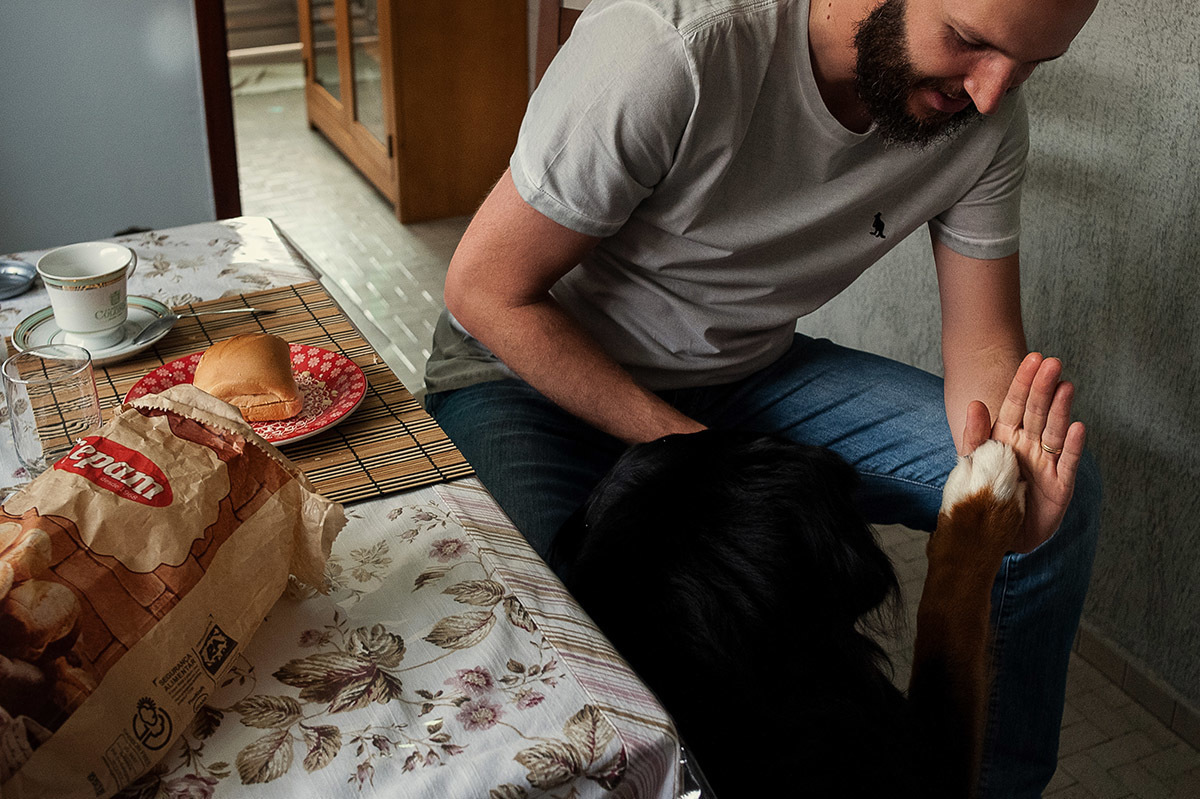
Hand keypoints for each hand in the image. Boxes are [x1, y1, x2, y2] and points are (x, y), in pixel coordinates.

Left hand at [959, 352, 1085, 552]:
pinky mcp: (1061, 485)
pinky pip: (1068, 463)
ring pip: (1054, 431)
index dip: (1023, 382)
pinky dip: (1073, 446)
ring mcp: (1047, 464)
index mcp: (1006, 438)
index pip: (1015, 405)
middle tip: (1051, 362)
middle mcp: (1029, 446)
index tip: (1032, 358)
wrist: (997, 535)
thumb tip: (975, 404)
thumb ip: (974, 437)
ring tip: (1065, 386)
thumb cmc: (987, 496)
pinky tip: (1078, 427)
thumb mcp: (972, 466)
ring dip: (1060, 409)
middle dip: (1043, 387)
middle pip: (1037, 412)